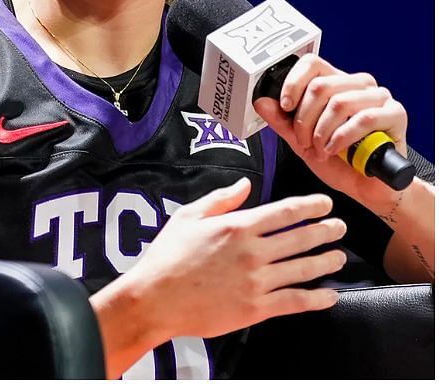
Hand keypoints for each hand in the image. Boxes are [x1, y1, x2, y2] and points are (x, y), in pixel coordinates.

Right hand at [125, 178, 343, 341]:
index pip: (285, 212)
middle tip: (339, 228)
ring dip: (327, 261)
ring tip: (339, 257)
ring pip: (304, 268)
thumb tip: (245, 186)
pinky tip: (330, 295)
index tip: (325, 204)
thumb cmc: (167, 257)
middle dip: (326, 231)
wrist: (155, 298)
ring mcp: (257, 281)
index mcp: (237, 226)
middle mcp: (252, 252)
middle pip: (302, 238)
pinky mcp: (257, 308)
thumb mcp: (187, 217)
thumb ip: (220, 199)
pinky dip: (318, 298)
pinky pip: (296, 301)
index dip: (311, 206)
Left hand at [253, 52, 407, 210]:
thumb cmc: (338, 161)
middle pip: (321, 86)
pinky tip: (336, 150)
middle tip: (305, 141)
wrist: (365, 186)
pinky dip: (343, 137)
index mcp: (335, 83)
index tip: (285, 107)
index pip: (311, 64)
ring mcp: (379, 97)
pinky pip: (364, 118)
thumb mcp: (300, 141)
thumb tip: (261, 101)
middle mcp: (358, 85)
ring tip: (321, 149)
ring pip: (339, 102)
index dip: (293, 83)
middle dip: (304, 120)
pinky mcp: (396, 113)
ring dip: (322, 132)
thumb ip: (281, 121)